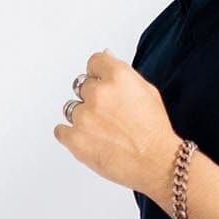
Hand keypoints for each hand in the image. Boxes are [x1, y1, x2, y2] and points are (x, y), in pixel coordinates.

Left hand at [53, 48, 181, 201]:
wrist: (158, 163)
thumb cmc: (155, 131)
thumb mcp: (147, 91)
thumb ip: (123, 72)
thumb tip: (105, 55)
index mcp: (118, 76)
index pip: (93, 62)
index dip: (98, 75)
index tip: (102, 86)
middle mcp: (99, 93)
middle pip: (81, 86)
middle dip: (92, 99)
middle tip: (109, 116)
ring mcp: (84, 116)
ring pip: (71, 109)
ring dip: (83, 118)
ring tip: (103, 132)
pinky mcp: (75, 139)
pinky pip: (60, 130)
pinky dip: (71, 135)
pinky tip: (89, 140)